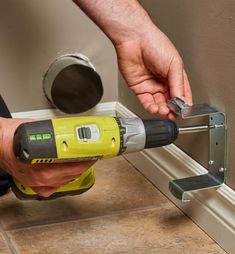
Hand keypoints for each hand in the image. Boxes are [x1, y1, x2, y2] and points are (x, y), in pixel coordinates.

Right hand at [0, 117, 94, 196]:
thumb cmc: (11, 136)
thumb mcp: (38, 130)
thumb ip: (56, 134)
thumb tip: (69, 132)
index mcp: (43, 163)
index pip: (73, 164)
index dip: (86, 159)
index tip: (94, 155)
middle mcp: (40, 176)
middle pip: (71, 174)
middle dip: (83, 165)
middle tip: (90, 158)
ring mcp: (36, 182)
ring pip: (64, 182)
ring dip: (75, 173)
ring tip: (82, 164)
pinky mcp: (32, 184)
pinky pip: (53, 187)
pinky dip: (63, 180)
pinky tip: (67, 175)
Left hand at [74, 0, 191, 118]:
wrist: (134, 40)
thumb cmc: (155, 44)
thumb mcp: (174, 64)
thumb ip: (178, 84)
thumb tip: (182, 100)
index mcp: (174, 75)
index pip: (181, 93)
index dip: (184, 103)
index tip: (185, 111)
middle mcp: (162, 81)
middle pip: (169, 100)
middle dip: (172, 109)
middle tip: (173, 114)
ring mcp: (150, 85)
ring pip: (157, 103)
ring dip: (161, 109)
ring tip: (164, 111)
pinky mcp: (139, 88)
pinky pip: (145, 101)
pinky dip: (150, 107)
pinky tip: (155, 108)